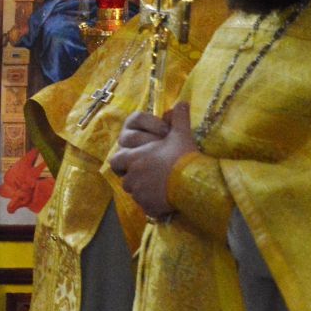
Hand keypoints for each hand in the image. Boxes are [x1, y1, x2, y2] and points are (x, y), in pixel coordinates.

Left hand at [107, 104, 197, 218]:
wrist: (195, 183)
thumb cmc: (184, 157)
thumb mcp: (181, 135)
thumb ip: (178, 119)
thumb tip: (181, 103)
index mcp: (134, 159)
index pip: (116, 161)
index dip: (123, 160)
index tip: (134, 160)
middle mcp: (132, 177)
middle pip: (124, 178)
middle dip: (133, 176)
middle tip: (148, 174)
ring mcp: (139, 194)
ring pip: (134, 192)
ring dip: (142, 188)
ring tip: (158, 185)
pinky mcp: (148, 207)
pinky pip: (145, 206)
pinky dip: (152, 202)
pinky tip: (165, 198)